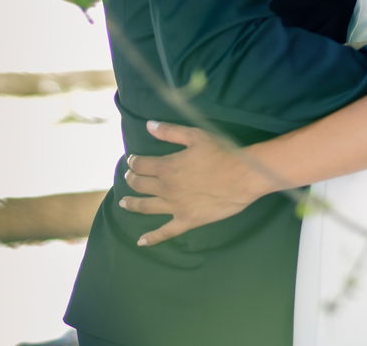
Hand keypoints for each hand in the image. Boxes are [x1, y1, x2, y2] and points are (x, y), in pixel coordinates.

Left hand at [119, 120, 265, 246]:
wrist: (242, 177)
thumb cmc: (220, 152)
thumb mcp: (195, 135)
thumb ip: (170, 132)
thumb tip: (148, 125)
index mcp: (167, 166)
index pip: (141, 164)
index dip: (134, 161)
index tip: (132, 159)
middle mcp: (166, 188)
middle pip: (140, 185)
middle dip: (131, 179)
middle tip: (128, 176)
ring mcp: (175, 207)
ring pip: (146, 207)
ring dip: (133, 204)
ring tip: (124, 202)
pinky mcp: (187, 221)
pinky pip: (165, 232)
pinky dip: (152, 238)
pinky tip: (141, 242)